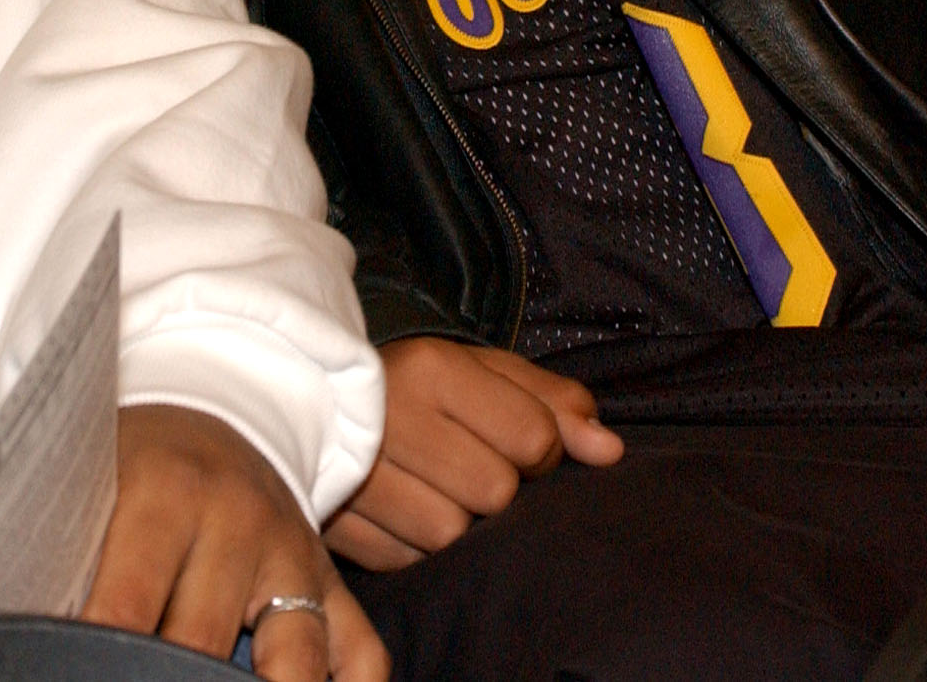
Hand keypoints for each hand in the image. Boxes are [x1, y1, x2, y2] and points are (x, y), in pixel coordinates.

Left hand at [85, 404, 385, 681]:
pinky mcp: (329, 579)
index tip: (72, 673)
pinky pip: (363, 654)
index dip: (98, 657)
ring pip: (297, 659)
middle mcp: (241, 522)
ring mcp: (294, 553)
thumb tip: (47, 641)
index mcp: (167, 492)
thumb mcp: (87, 488)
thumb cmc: (126, 462)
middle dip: (165, 681)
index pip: (126, 608)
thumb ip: (67, 563)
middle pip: (204, 642)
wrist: (206, 405)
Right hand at [323, 337, 621, 571]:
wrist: (316, 390)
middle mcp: (389, 415)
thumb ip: (556, 405)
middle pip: (494, 493)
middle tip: (467, 463)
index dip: (540, 450)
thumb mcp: (490, 373)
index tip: (516, 440)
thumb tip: (609, 451)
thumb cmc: (423, 383)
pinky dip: (413, 545)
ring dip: (454, 520)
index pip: (533, 438)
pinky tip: (403, 510)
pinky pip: (404, 560)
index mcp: (433, 367)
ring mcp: (352, 470)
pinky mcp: (331, 518)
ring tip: (434, 486)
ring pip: (448, 534)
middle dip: (495, 486)